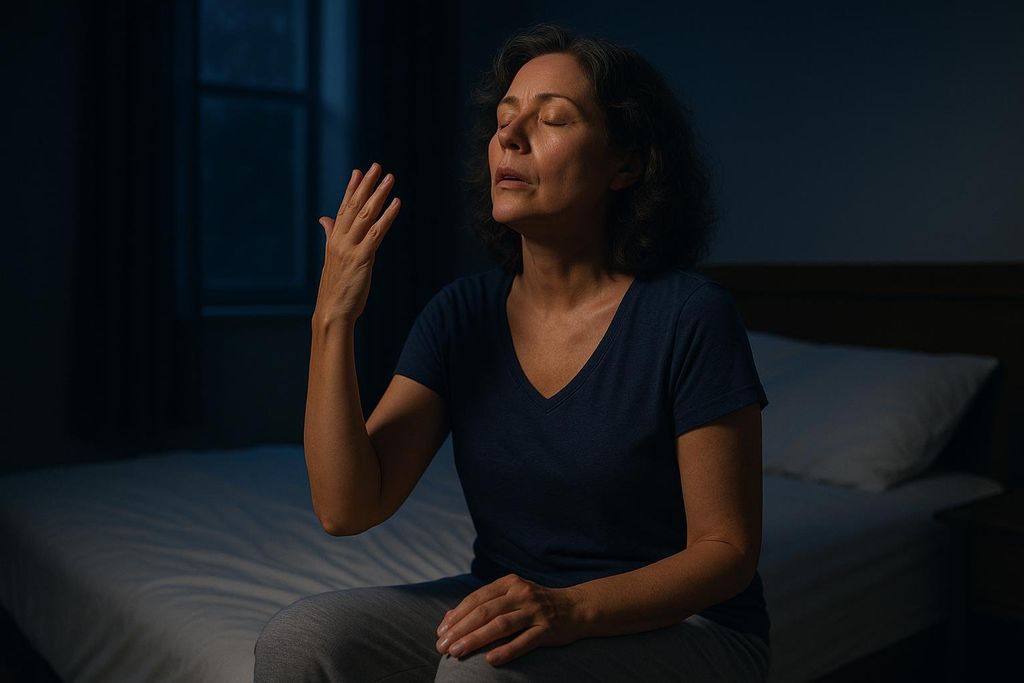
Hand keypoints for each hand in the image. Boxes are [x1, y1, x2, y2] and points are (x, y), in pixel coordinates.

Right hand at [312, 162, 400, 325]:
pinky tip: (396, 204)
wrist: (332, 312)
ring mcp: (350, 249)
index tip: (359, 172)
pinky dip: (387, 216)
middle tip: (377, 167)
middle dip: (367, 185)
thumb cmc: (335, 288)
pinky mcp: (362, 259)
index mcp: (334, 240)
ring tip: (390, 179)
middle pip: (355, 207)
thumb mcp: (333, 258)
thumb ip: (331, 235)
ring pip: (366, 216)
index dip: (352, 189)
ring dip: (379, 195)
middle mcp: (340, 241)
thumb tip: (325, 219)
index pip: (344, 209)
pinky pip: (376, 233)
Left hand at [435, 573, 587, 667]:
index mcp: (509, 583)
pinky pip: (524, 642)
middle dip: (460, 629)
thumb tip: (450, 619)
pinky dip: (506, 651)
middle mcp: (521, 594)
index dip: (457, 615)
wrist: (576, 607)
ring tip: (457, 652)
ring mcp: (535, 611)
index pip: (477, 598)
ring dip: (476, 639)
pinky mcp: (547, 630)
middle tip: (443, 645)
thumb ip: (486, 603)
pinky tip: (490, 660)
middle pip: (485, 612)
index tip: (441, 631)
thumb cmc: (536, 604)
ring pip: (501, 625)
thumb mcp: (512, 595)